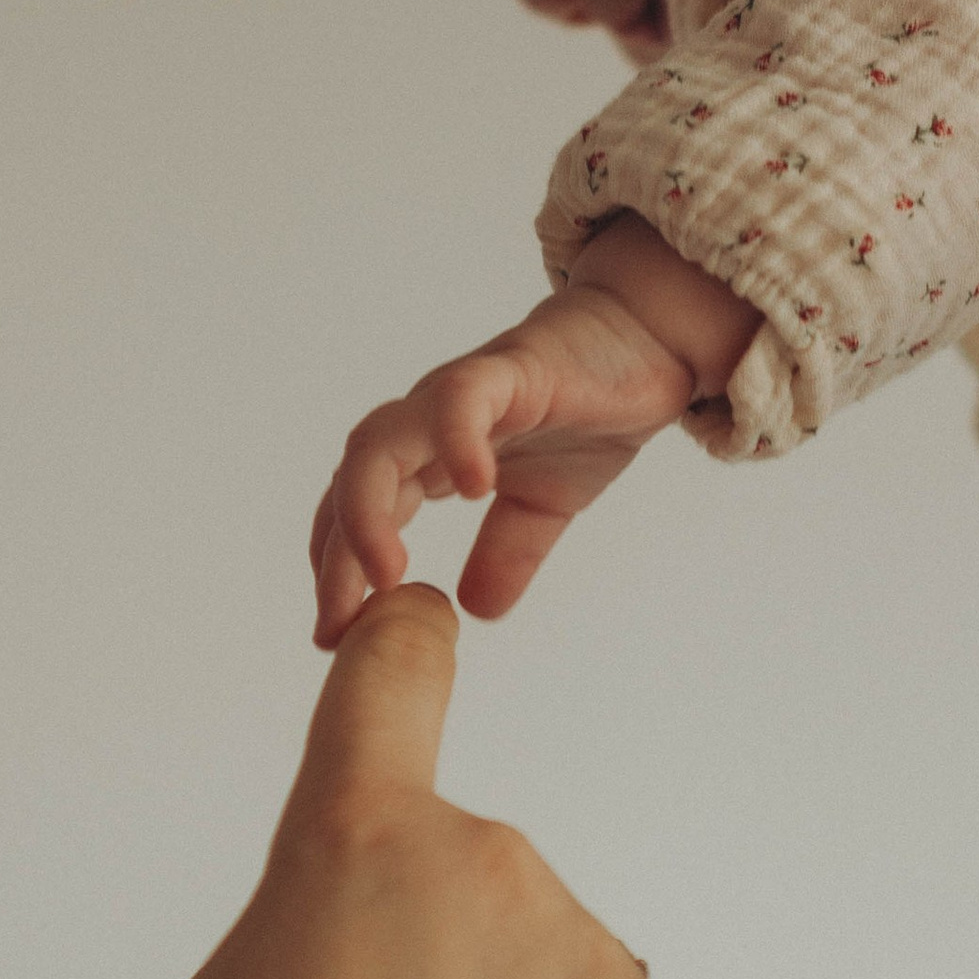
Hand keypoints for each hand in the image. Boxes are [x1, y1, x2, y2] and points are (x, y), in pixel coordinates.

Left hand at [311, 218, 758, 642]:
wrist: (644, 340)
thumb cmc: (585, 413)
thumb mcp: (544, 505)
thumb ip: (507, 553)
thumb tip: (477, 609)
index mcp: (427, 459)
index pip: (355, 516)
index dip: (337, 575)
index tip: (336, 638)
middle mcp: (425, 425)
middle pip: (349, 487)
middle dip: (335, 559)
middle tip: (340, 628)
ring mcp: (458, 395)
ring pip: (379, 444)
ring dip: (369, 512)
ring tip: (386, 577)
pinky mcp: (505, 369)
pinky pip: (462, 400)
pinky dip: (456, 442)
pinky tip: (473, 490)